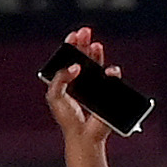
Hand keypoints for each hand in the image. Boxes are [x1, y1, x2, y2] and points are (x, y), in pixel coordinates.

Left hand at [43, 29, 114, 144]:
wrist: (83, 136)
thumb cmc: (67, 118)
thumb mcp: (54, 96)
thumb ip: (59, 79)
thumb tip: (75, 67)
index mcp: (68, 79)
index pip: (70, 58)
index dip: (72, 45)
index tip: (74, 34)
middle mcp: (82, 80)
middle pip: (84, 56)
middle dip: (84, 43)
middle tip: (85, 31)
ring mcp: (95, 86)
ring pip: (98, 64)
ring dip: (97, 52)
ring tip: (95, 44)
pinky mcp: (107, 92)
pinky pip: (112, 78)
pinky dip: (111, 71)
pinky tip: (107, 70)